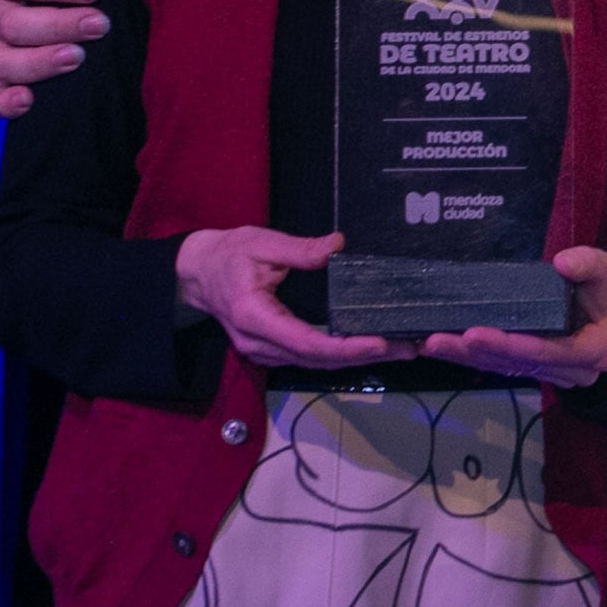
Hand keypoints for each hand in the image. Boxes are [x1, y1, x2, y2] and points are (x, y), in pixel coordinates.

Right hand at [173, 227, 416, 369]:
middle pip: (317, 360)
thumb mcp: (262, 242)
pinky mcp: (270, 349)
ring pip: (314, 364)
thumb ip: (300, 249)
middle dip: (364, 357)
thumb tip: (337, 246)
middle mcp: (258, 343)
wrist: (197, 273)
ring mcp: (262, 351)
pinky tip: (368, 347)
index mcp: (254, 316)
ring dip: (357, 360)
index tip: (379, 343)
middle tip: (408, 348)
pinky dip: (340, 356)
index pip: (305, 343)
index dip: (344, 348)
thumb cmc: (229, 254)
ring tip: (399, 348)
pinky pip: (308, 358)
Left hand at [419, 246, 606, 388]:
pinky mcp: (533, 368)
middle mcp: (574, 371)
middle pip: (520, 363)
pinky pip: (501, 364)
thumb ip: (589, 264)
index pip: (552, 351)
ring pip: (505, 368)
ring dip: (466, 357)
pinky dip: (471, 356)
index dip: (515, 345)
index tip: (478, 334)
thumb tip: (562, 262)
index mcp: (596, 350)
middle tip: (438, 340)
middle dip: (478, 352)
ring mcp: (552, 373)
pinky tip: (441, 347)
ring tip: (430, 344)